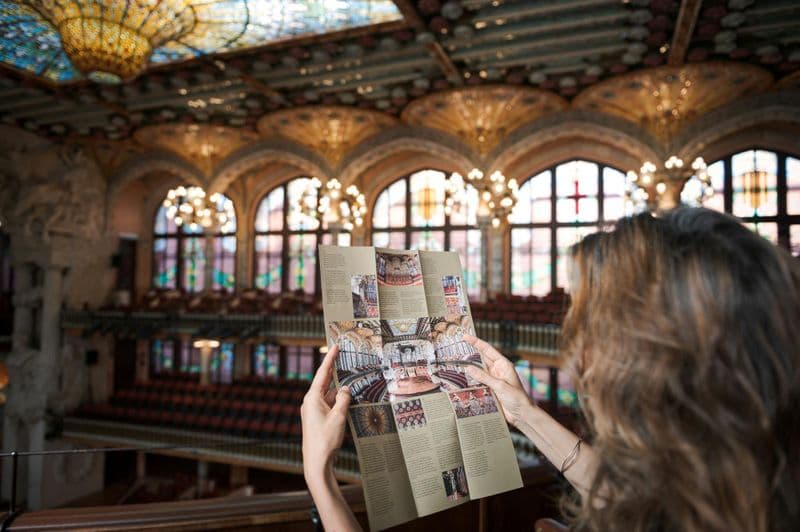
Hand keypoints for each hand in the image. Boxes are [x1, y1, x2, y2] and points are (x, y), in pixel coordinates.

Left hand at [301, 344, 350, 483]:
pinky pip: (330, 404)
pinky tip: (350, 400)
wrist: (317, 461)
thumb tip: (346, 389)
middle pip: (326, 382)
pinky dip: (339, 401)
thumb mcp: (339, 416)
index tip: (335, 346)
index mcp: (312, 398)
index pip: (323, 373)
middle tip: (345, 358)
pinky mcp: (318, 418)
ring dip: (341, 390)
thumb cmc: (325, 439)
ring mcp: (314, 411)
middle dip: (336, 372)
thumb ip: (344, 399)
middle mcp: (311, 402)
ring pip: (330, 395)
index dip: (330, 359)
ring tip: (353, 381)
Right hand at [464, 335, 530, 426]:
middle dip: (470, 353)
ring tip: (455, 363)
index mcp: (503, 364)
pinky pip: (478, 381)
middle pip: (481, 358)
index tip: (465, 336)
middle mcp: (497, 370)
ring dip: (469, 368)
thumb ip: (484, 377)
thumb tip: (468, 368)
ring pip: (478, 370)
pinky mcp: (490, 388)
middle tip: (456, 349)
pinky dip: (470, 380)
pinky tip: (462, 379)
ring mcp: (493, 379)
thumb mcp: (500, 385)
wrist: (522, 414)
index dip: (476, 342)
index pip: (487, 350)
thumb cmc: (517, 398)